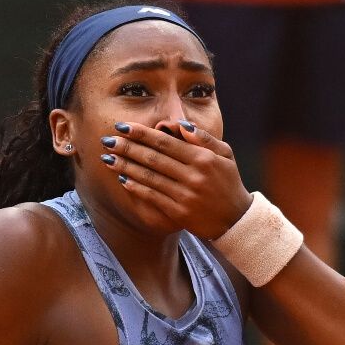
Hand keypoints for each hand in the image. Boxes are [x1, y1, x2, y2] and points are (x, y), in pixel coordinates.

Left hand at [100, 120, 251, 238]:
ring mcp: (185, 195)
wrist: (236, 219)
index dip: (141, 133)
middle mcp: (193, 175)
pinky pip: (153, 197)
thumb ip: (203, 138)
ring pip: (149, 177)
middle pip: (153, 158)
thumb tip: (179, 124)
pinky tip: (122, 179)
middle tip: (107, 140)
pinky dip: (136, 187)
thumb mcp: (225, 154)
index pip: (165, 141)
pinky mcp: (179, 213)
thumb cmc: (229, 182)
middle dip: (127, 147)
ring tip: (107, 157)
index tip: (122, 127)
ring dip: (125, 166)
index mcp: (203, 158)